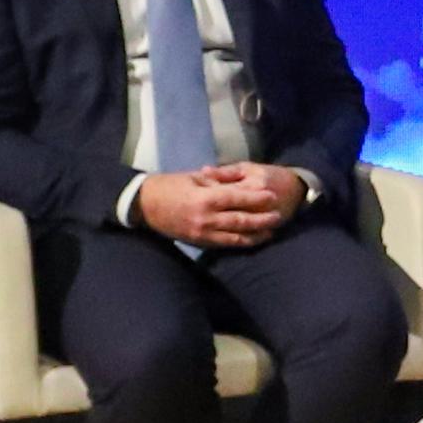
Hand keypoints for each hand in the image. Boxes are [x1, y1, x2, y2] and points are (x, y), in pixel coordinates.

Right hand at [136, 164, 296, 250]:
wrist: (144, 206)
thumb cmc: (169, 186)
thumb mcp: (194, 178)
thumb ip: (217, 182)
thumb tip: (238, 184)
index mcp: (205, 198)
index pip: (238, 199)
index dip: (257, 198)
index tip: (272, 197)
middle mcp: (206, 218)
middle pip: (241, 220)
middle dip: (262, 219)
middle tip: (278, 216)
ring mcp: (202, 233)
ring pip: (235, 236)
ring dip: (255, 235)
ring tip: (271, 232)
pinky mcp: (198, 242)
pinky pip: (223, 244)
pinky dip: (239, 243)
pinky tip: (251, 241)